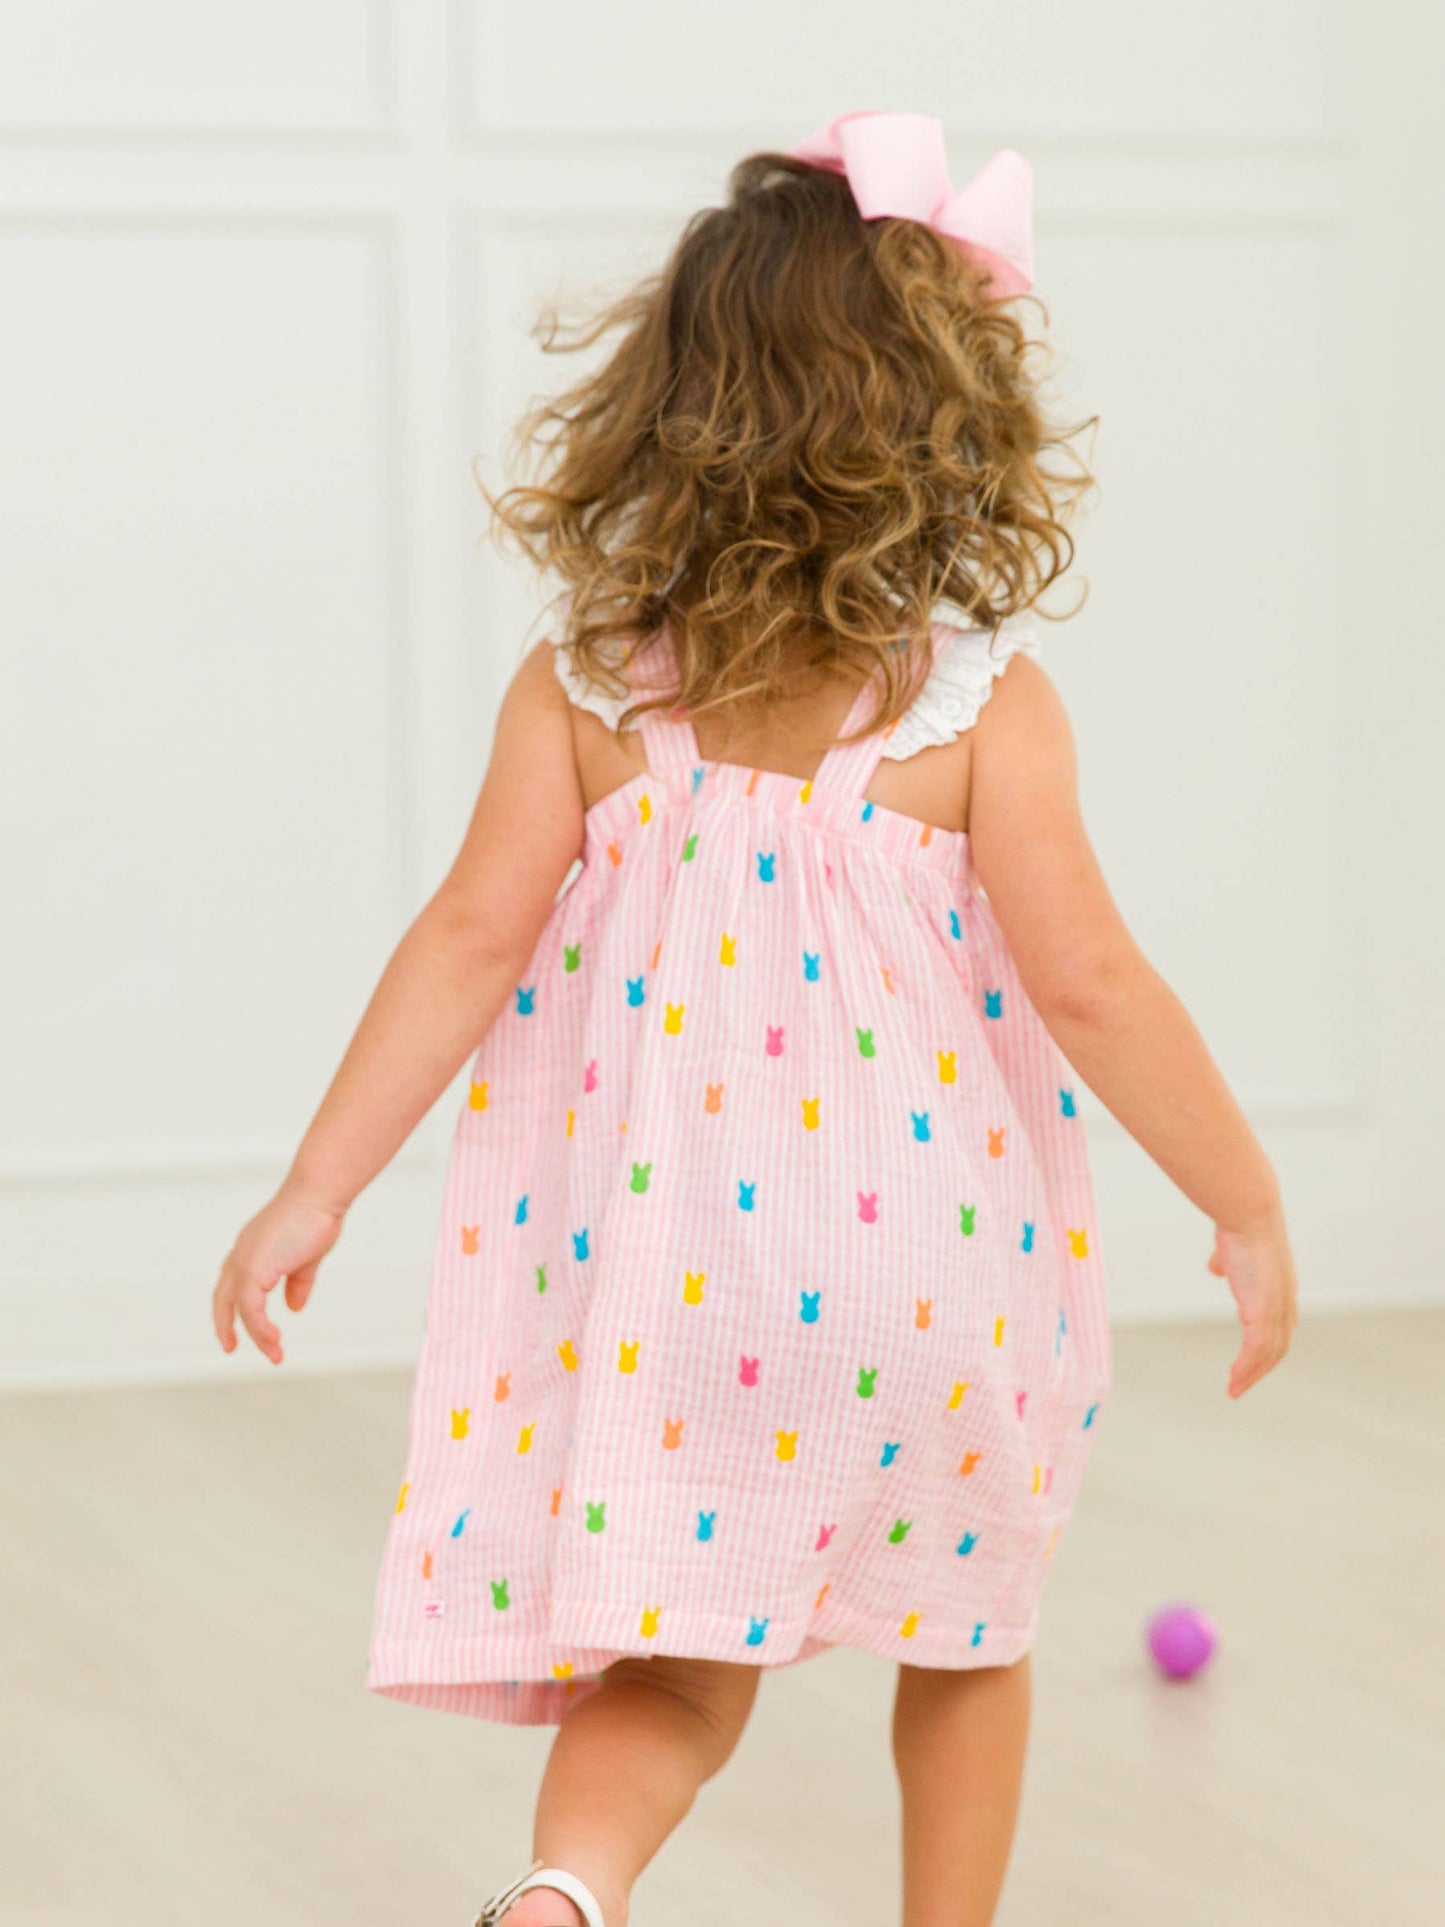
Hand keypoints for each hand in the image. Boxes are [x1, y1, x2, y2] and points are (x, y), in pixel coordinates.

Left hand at [212, 1179, 344, 1364]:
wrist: (318, 1195)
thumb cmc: (316, 1216)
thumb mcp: (307, 1256)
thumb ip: (298, 1281)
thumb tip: (295, 1307)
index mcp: (250, 1248)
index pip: (233, 1282)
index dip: (232, 1306)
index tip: (244, 1325)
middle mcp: (241, 1254)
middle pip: (223, 1297)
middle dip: (225, 1325)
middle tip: (230, 1347)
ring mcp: (244, 1261)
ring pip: (240, 1308)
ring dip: (257, 1334)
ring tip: (275, 1353)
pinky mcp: (253, 1269)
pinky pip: (250, 1309)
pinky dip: (260, 1327)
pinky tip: (274, 1339)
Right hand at [1207, 1200, 1298, 1397]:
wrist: (1248, 1215)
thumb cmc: (1238, 1224)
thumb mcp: (1231, 1248)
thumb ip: (1226, 1261)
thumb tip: (1216, 1267)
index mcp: (1280, 1286)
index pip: (1279, 1326)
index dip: (1267, 1345)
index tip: (1252, 1361)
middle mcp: (1284, 1301)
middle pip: (1278, 1346)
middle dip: (1261, 1368)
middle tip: (1242, 1385)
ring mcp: (1276, 1308)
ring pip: (1269, 1353)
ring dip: (1252, 1374)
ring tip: (1234, 1390)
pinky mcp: (1263, 1311)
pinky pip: (1256, 1349)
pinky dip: (1246, 1367)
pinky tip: (1234, 1379)